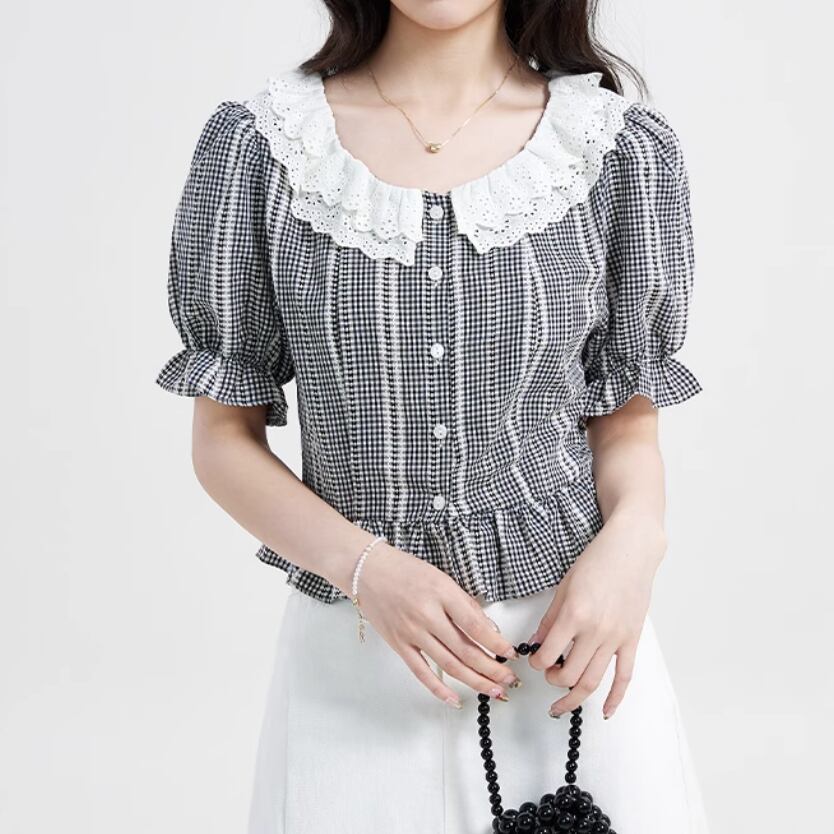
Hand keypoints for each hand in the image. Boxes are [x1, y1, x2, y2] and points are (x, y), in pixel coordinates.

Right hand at [355, 543, 520, 706]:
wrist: (367, 571)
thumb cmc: (405, 570)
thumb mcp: (441, 578)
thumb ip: (464, 604)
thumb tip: (488, 629)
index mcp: (442, 593)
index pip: (476, 626)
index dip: (497, 644)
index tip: (511, 654)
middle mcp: (427, 615)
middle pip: (466, 651)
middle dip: (492, 669)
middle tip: (508, 679)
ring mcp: (411, 632)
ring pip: (449, 665)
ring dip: (474, 681)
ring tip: (493, 690)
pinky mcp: (398, 644)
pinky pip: (421, 672)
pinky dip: (439, 690)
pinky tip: (455, 699)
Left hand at [527, 513, 666, 718]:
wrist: (631, 550)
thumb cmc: (596, 562)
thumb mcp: (563, 586)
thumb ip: (550, 619)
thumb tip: (536, 643)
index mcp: (574, 615)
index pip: (547, 656)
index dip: (536, 664)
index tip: (534, 661)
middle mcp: (595, 631)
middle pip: (569, 675)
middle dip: (553, 681)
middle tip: (548, 675)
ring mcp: (616, 638)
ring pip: (593, 681)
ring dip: (574, 697)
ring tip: (562, 701)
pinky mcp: (632, 640)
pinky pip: (624, 677)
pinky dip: (614, 698)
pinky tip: (604, 712)